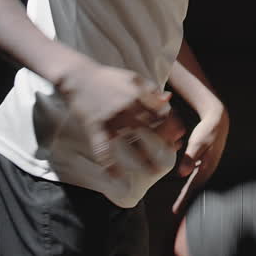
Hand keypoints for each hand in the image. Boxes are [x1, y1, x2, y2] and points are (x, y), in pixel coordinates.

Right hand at [54, 62, 174, 177]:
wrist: (78, 76)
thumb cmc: (108, 78)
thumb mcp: (133, 78)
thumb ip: (151, 89)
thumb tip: (169, 98)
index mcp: (138, 94)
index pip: (161, 112)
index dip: (171, 125)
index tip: (177, 136)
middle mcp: (127, 107)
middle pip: (150, 129)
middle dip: (163, 143)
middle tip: (171, 155)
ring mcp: (111, 118)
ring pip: (131, 141)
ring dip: (143, 158)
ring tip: (154, 172)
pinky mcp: (94, 127)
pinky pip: (103, 149)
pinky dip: (110, 165)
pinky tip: (118, 178)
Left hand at [172, 107, 229, 213]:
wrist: (219, 120)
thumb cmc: (208, 130)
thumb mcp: (198, 142)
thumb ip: (190, 157)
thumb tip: (182, 173)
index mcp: (207, 166)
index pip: (193, 186)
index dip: (185, 198)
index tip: (177, 209)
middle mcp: (208, 167)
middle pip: (195, 186)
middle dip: (186, 198)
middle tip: (176, 210)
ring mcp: (207, 164)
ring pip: (196, 181)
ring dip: (189, 191)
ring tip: (181, 201)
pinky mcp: (205, 160)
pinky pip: (197, 175)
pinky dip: (191, 182)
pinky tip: (186, 184)